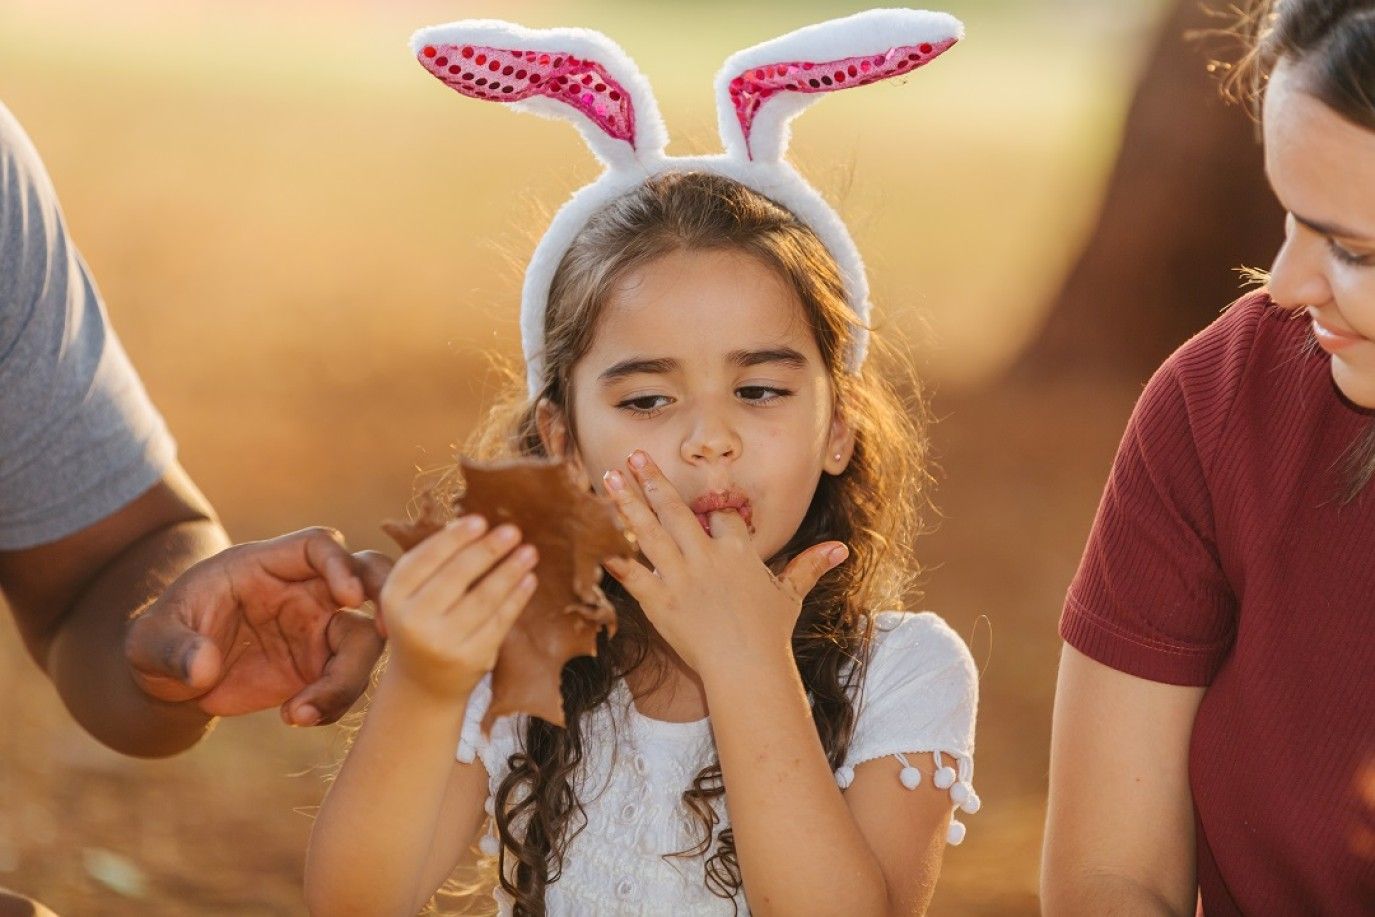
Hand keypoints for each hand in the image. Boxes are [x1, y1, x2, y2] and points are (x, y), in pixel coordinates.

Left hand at [124, 527, 390, 725]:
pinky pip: (347, 681)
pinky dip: (334, 702)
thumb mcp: (152, 640)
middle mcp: (304, 591)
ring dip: (349, 676)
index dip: (340, 564)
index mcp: (267, 564)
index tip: (347, 597)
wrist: (173, 677)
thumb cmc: (162, 639)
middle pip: (366, 578)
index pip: (317, 546)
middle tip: (383, 631)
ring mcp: (318, 629)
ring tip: (303, 712)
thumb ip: (174, 648)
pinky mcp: (320, 667)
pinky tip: (299, 718)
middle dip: (385, 596)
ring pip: (364, 638)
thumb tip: (202, 666)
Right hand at [377, 515, 537, 702]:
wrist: (423, 683)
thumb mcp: (412, 595)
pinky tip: (529, 580)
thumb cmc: (422, 623)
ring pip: (483, 598)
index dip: (454, 538)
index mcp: (394, 596)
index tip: (480, 520)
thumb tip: (474, 524)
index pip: (425, 559)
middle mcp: (413, 621)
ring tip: (529, 552)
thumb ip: (434, 563)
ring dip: (510, 571)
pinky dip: (517, 598)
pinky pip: (500, 621)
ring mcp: (442, 642)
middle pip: (456, 576)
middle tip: (513, 530)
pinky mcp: (470, 659)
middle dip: (488, 549)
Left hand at [600, 450, 847, 678]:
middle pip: (676, 510)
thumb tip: (840, 549)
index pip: (721, 515)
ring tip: (610, 477)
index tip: (702, 497)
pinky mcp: (660, 602)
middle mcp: (706, 557)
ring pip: (649, 532)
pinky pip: (633, 576)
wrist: (747, 668)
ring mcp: (680, 578)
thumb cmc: (769, 633)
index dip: (712, 506)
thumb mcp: (790, 594)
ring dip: (628, 503)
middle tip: (636, 455)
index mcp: (738, 551)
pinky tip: (597, 543)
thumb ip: (809, 566)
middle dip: (654, 480)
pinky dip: (616, 561)